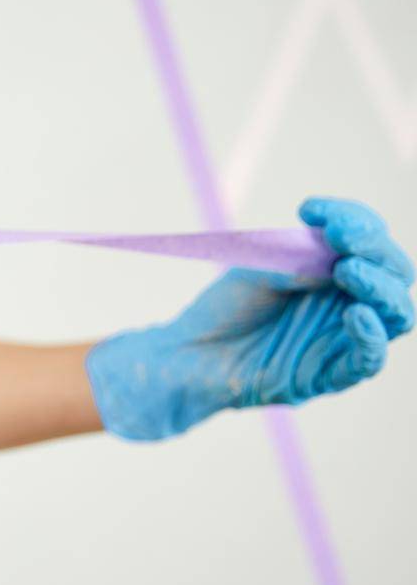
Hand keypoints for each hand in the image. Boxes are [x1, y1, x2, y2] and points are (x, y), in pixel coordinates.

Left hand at [84, 196, 414, 440]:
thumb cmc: (225, 309)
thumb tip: (340, 261)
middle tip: (342, 236)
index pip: (367, 241)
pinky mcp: (331, 374)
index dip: (353, 220)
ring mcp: (343, 338)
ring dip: (379, 287)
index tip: (310, 210)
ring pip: (396, 314)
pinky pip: (369, 359)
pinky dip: (371, 336)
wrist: (189, 354)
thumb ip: (299, 264)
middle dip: (375, 249)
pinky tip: (356, 313)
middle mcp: (348, 302)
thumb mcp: (258, 272)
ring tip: (348, 269)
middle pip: (393, 273)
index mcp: (334, 272)